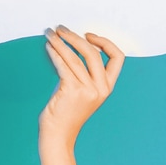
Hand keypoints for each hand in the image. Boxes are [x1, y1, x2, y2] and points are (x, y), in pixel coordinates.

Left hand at [40, 26, 123, 144]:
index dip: (105, 43)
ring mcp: (88, 90)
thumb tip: (67, 45)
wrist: (57, 135)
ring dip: (60, 42)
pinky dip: (55, 53)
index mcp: (107, 87)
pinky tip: (48, 47)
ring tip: (49, 33)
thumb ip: (81, 72)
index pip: (118, 58)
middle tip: (60, 28)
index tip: (88, 35)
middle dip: (75, 37)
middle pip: (93, 53)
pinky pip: (64, 65)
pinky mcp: (73, 91)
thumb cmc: (65, 112)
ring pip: (75, 58)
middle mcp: (101, 88)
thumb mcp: (80, 90)